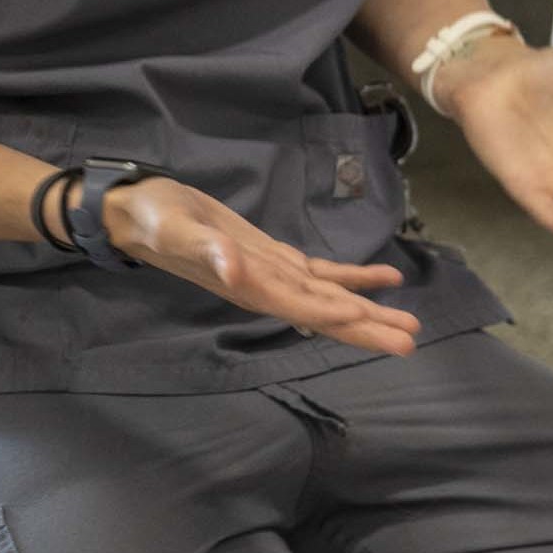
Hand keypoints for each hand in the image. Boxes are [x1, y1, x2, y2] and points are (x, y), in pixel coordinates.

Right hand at [103, 179, 422, 356]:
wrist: (140, 211)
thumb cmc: (155, 220)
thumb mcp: (176, 231)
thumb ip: (206, 252)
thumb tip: (233, 270)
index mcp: (248, 286)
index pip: (301, 306)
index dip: (336, 316)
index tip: (372, 324)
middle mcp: (266, 288)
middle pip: (326, 313)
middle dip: (368, 328)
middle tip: (411, 342)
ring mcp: (273, 275)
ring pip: (331, 297)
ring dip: (369, 309)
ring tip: (409, 321)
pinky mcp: (274, 257)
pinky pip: (322, 273)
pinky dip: (353, 277)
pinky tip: (385, 279)